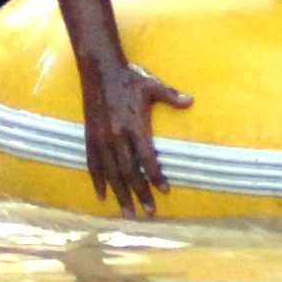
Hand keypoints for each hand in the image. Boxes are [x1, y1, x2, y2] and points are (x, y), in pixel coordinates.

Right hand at [79, 59, 194, 215]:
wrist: (99, 68)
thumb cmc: (129, 77)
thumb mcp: (152, 84)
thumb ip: (171, 96)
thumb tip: (191, 101)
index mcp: (134, 124)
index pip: (146, 157)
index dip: (155, 176)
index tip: (164, 191)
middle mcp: (117, 134)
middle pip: (129, 171)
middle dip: (139, 194)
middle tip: (148, 213)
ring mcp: (101, 137)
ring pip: (111, 172)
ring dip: (120, 195)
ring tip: (127, 213)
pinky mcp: (90, 136)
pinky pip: (93, 163)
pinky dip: (98, 181)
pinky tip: (102, 197)